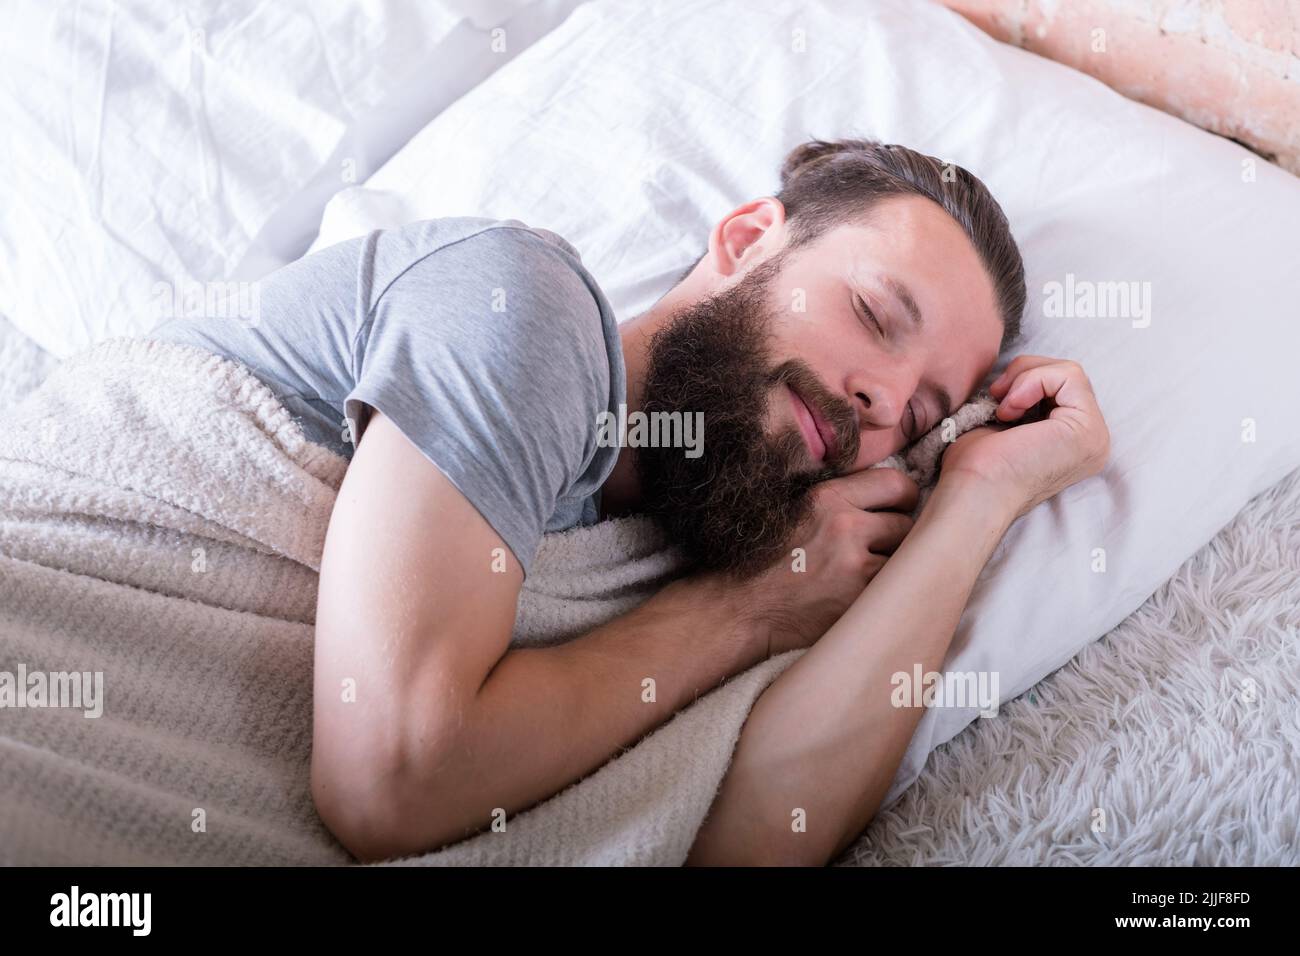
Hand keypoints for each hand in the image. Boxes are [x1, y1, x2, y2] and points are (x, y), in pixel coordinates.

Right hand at [731, 467, 918, 655]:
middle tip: (880, 550)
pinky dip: (884, 595)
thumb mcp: (797, 511)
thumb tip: (887, 497)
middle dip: (899, 538)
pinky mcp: (859, 601)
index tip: (900, 509)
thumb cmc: (764, 561)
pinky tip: (862, 600)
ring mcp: (854, 566)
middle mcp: (844, 526)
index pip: (896, 483)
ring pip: (905, 560)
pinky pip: (893, 591)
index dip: (905, 498)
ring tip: (866, 577)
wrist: (741, 610)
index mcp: (827, 497)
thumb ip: (839, 500)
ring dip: (894, 569)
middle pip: (907, 524)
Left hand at [939, 355, 1109, 521]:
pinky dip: (1033, 381)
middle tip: (996, 398)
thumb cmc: (976, 465)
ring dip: (1026, 379)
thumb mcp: (1004, 420)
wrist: (971, 492)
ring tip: (1003, 409)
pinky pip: (1069, 375)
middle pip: (1067, 377)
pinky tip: (1011, 410)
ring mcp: (1094, 438)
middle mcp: (1091, 442)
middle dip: (1025, 375)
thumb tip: (1016, 372)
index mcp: (1072, 442)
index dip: (1024, 381)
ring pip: (1069, 372)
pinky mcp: (1088, 431)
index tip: (995, 400)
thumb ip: (1022, 398)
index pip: (1060, 387)